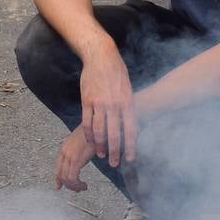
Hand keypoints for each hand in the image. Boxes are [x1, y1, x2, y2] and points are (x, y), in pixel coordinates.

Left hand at [54, 129, 96, 191]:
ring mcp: (69, 155)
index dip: (58, 178)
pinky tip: (84, 185)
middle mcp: (64, 151)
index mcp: (66, 146)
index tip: (59, 186)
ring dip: (74, 186)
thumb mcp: (85, 142)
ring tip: (82, 187)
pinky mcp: (75, 159)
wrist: (100, 125)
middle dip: (68, 185)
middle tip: (77, 189)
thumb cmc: (97, 132)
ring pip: (66, 178)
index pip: (57, 166)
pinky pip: (72, 177)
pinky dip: (77, 184)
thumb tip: (81, 160)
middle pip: (60, 174)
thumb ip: (81, 151)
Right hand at [79, 50, 136, 167]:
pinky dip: (88, 134)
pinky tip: (90, 142)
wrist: (102, 56)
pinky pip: (87, 121)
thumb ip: (129, 107)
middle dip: (115, 151)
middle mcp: (114, 105)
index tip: (131, 158)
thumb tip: (132, 122)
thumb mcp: (128, 89)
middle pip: (114, 133)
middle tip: (116, 163)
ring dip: (100, 145)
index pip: (130, 129)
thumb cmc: (117, 72)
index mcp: (127, 102)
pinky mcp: (87, 100)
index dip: (130, 145)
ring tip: (102, 156)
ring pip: (99, 130)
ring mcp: (99, 103)